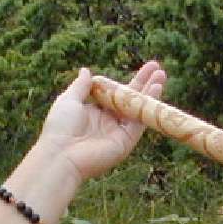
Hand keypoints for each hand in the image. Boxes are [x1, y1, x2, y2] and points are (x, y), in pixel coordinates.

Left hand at [32, 61, 165, 184]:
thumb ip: (81, 86)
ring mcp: (118, 132)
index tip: (138, 70)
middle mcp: (108, 122)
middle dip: (144, 84)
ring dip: (151, 93)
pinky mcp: (125, 142)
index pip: (116, 94)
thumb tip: (86, 70)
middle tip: (158, 69)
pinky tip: (156, 91)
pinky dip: (148, 107)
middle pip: (130, 100)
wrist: (61, 154)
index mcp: (95, 112)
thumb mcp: (68, 100)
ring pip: (138, 109)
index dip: (128, 82)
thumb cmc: (60, 128)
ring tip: (162, 76)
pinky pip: (139, 122)